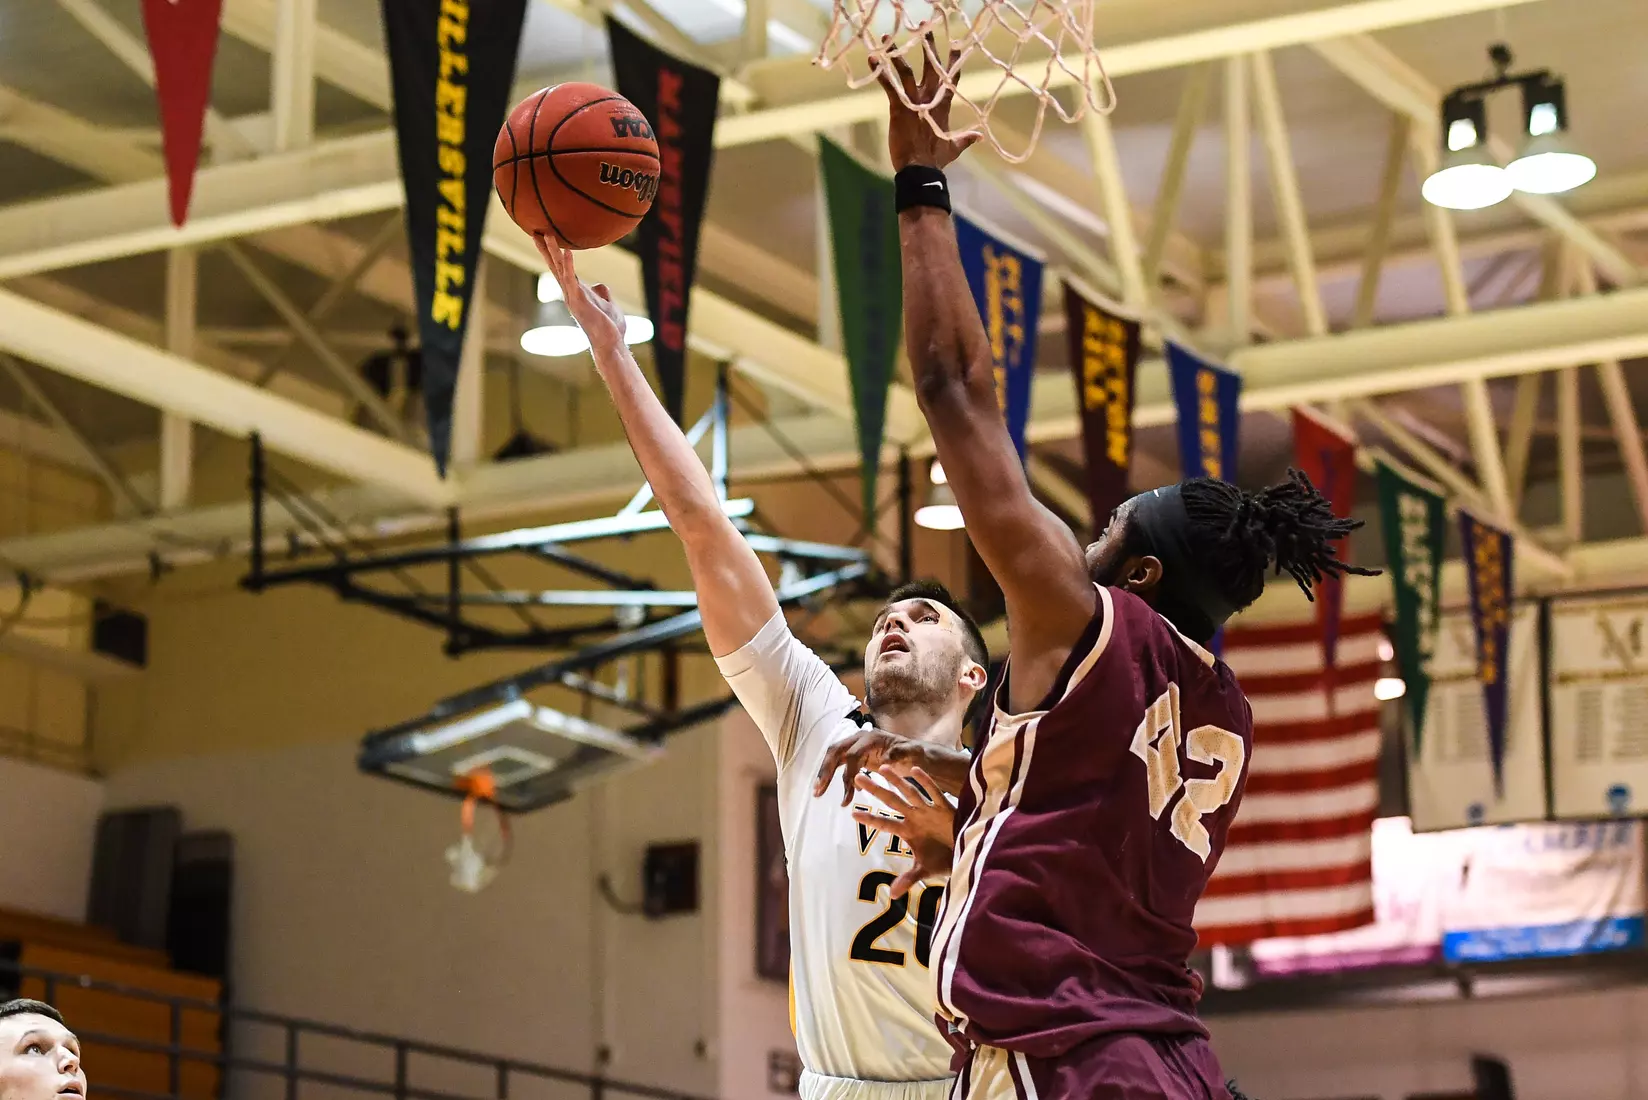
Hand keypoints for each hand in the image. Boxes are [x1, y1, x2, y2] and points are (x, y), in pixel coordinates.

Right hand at [532, 232, 626, 349]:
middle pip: (555, 266)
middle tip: (535, 231)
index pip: (562, 269)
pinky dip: (568, 264)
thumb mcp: (607, 304)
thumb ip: (602, 293)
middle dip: (546, 249)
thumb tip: (600, 285)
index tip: (545, 238)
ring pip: (560, 270)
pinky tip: (567, 251)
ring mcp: (573, 297)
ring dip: (553, 251)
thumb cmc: (610, 327)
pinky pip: (572, 279)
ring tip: (546, 234)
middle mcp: (571, 293)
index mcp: (576, 292)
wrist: (611, 343)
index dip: (554, 254)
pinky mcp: (579, 301)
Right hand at [814, 726, 921, 806]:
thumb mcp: (913, 752)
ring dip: (824, 775)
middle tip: (818, 790)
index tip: (853, 791)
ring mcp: (854, 746)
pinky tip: (833, 793)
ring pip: (834, 758)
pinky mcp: (854, 756)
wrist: (913, 753)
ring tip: (817, 793)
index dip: (850, 772)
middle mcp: (859, 739)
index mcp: (871, 738)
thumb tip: (886, 760)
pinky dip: (833, 778)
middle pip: (835, 751)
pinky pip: (839, 766)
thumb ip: (901, 754)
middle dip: (825, 771)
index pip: (853, 754)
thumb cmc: (914, 753)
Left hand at [852, 766, 954, 896]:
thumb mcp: (924, 870)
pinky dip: (926, 782)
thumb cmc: (944, 859)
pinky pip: (934, 793)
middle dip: (876, 790)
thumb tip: (892, 896)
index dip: (870, 819)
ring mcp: (929, 811)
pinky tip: (915, 770)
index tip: (852, 813)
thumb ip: (908, 879)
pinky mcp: (945, 808)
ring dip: (897, 781)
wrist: (968, 854)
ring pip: (910, 792)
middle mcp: (915, 818)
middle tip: (858, 777)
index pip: (885, 823)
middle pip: (891, 801)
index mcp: (908, 831)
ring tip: (882, 768)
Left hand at [873, 35, 980, 171]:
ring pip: (906, 71)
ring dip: (896, 53)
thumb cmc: (936, 161)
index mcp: (943, 106)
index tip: (956, 44)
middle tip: (925, 27)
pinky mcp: (899, 108)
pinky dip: (880, 71)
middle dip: (928, 46)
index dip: (953, 61)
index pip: (951, 79)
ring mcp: (914, 102)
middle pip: (931, 67)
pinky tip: (872, 58)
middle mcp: (930, 99)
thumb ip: (966, 139)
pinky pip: (889, 85)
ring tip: (887, 37)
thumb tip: (980, 137)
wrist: (921, 170)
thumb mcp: (954, 148)